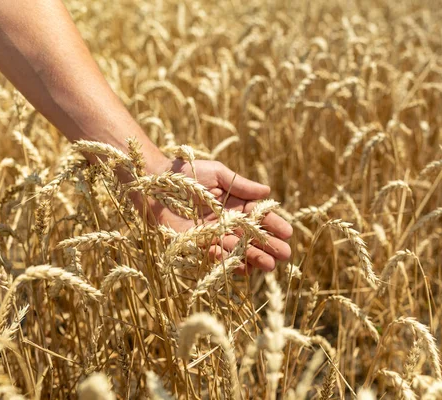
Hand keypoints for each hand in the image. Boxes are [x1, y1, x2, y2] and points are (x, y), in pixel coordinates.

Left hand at [145, 158, 291, 273]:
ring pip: (236, 249)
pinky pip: (214, 255)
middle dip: (268, 246)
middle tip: (285, 254)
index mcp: (234, 204)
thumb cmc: (185, 172)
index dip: (273, 224)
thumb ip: (241, 184)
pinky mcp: (194, 244)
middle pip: (251, 236)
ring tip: (269, 265)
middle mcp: (225, 222)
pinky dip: (227, 261)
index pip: (258, 217)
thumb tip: (267, 190)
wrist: (153, 180)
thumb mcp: (217, 173)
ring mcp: (211, 234)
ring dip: (253, 257)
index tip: (288, 232)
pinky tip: (242, 266)